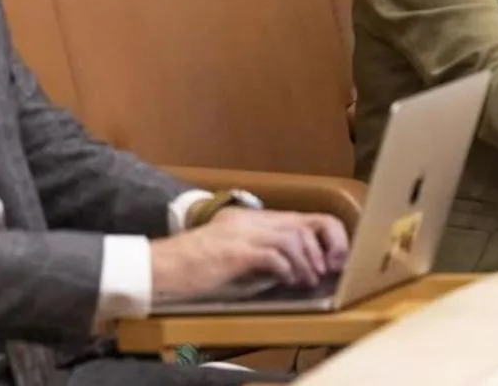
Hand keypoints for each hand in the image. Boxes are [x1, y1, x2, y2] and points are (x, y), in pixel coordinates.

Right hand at [150, 209, 348, 303]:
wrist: (162, 266)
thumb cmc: (196, 266)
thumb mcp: (237, 257)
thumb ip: (264, 256)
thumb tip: (294, 269)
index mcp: (254, 220)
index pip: (304, 217)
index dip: (328, 235)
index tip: (335, 259)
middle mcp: (253, 221)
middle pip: (306, 222)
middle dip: (327, 247)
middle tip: (328, 271)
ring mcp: (244, 233)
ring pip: (294, 237)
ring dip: (307, 262)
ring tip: (307, 280)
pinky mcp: (235, 251)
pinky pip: (273, 255)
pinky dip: (286, 269)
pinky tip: (287, 281)